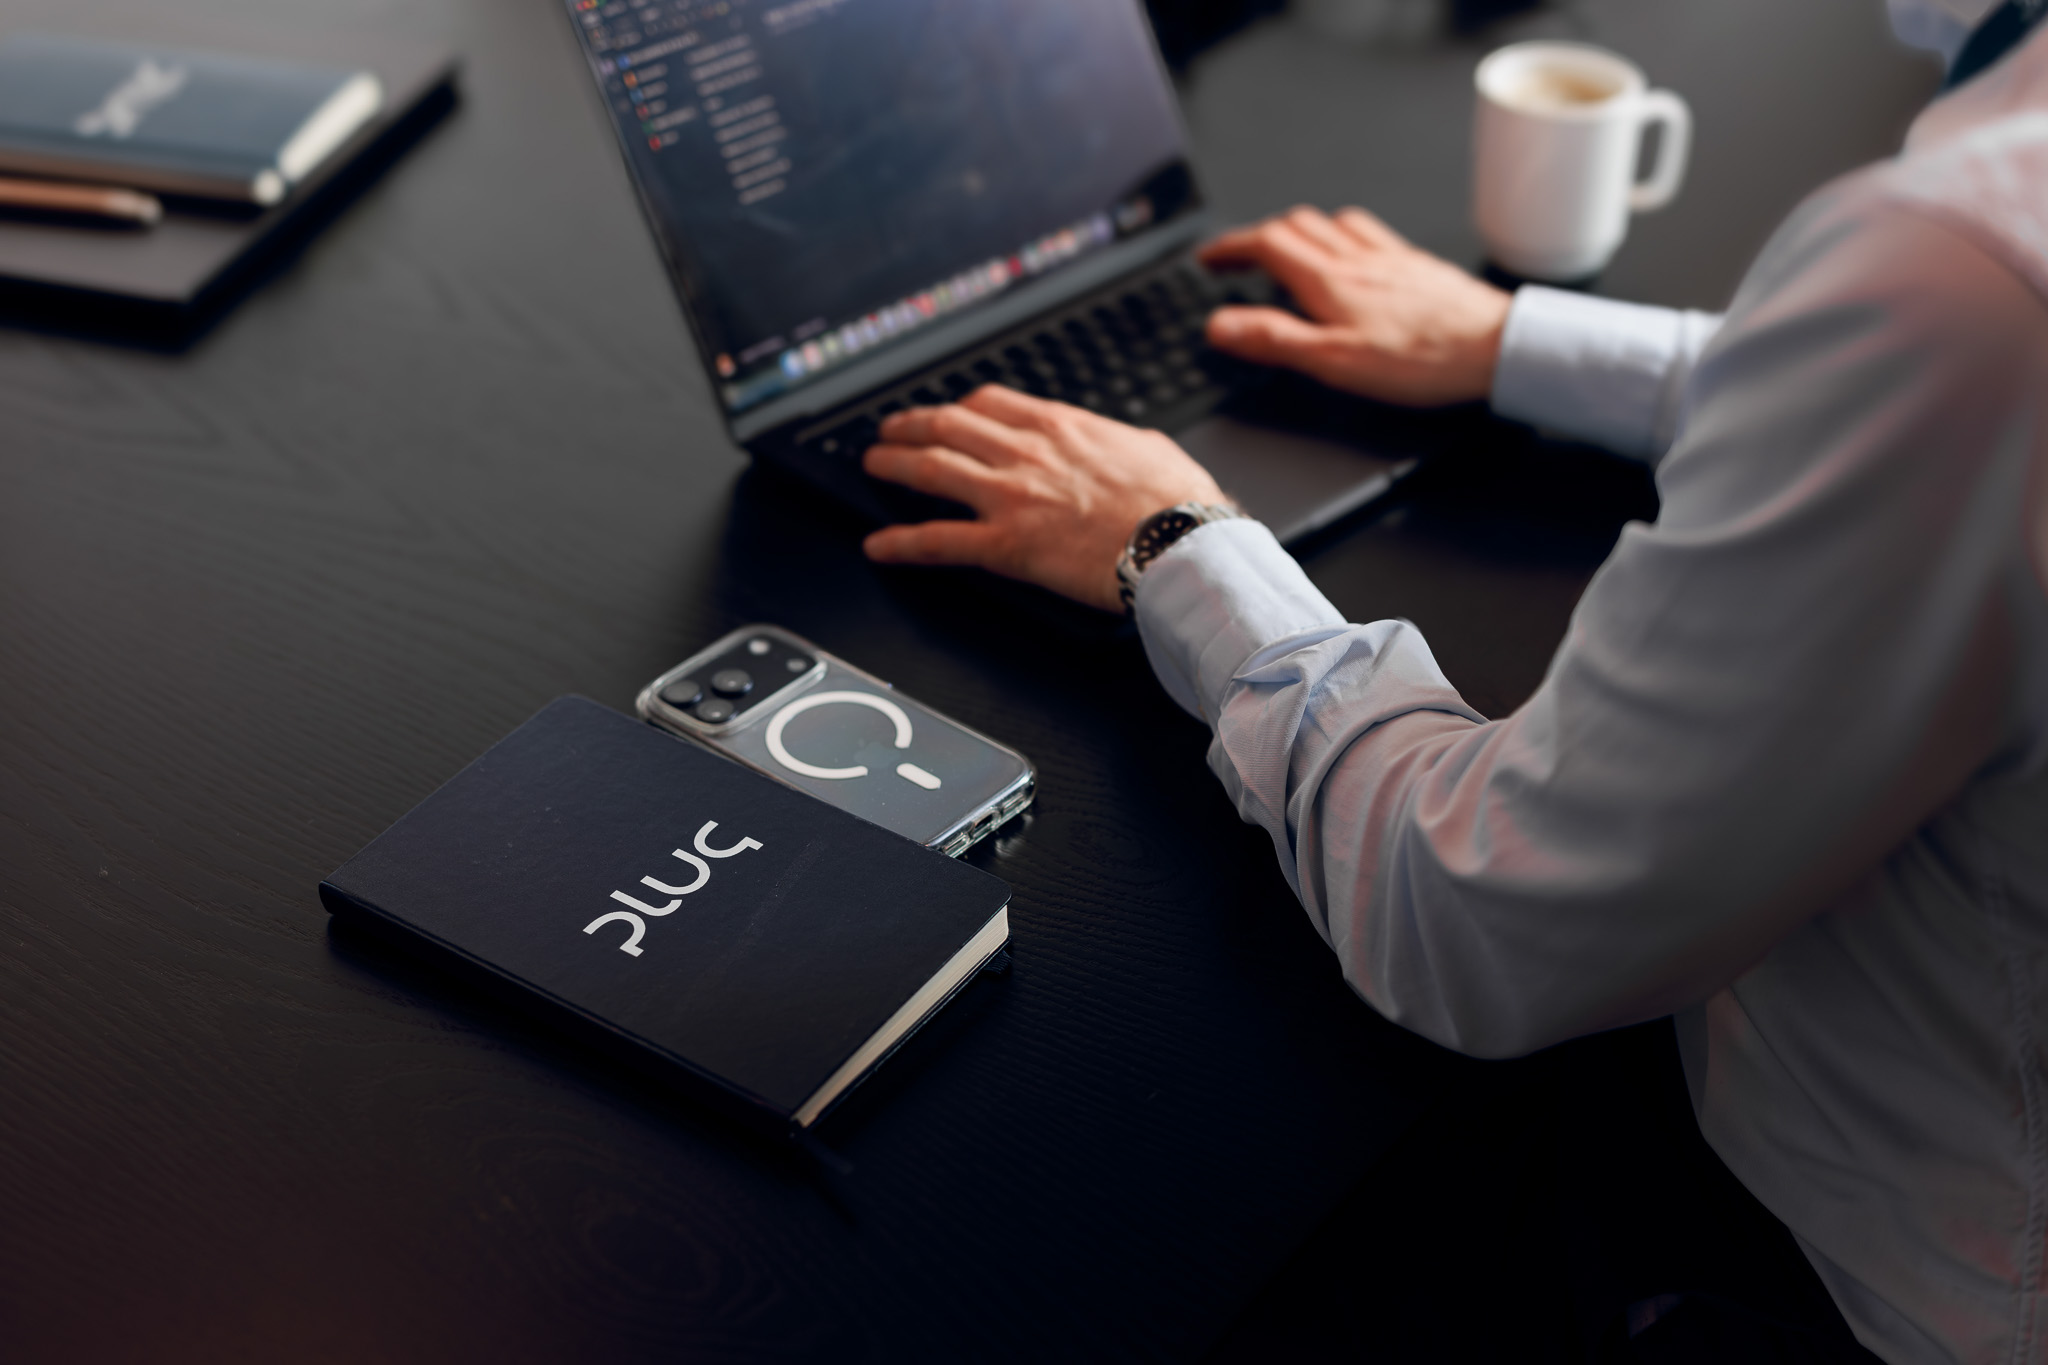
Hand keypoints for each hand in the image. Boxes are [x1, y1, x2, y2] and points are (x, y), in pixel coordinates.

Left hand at [861, 385, 1226, 611]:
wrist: (1181, 542)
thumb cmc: (1177, 502)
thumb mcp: (1149, 447)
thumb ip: (1118, 441)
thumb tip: (1121, 443)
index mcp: (1059, 425)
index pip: (988, 403)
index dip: (958, 406)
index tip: (947, 412)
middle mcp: (1025, 453)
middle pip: (948, 427)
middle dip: (910, 425)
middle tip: (890, 430)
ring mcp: (1009, 497)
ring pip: (931, 470)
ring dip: (893, 465)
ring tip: (872, 464)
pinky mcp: (1005, 545)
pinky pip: (938, 540)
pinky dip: (901, 543)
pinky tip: (878, 546)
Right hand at [1198, 205, 1512, 406]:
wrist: (1494, 346)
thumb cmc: (1422, 359)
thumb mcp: (1334, 361)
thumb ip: (1274, 339)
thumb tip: (1221, 325)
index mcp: (1330, 280)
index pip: (1266, 243)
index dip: (1230, 246)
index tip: (1208, 259)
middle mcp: (1357, 257)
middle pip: (1294, 226)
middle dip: (1257, 236)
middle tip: (1236, 256)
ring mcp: (1388, 256)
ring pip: (1331, 223)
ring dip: (1298, 229)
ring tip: (1285, 248)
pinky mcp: (1414, 263)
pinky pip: (1367, 231)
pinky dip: (1340, 232)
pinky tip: (1350, 251)